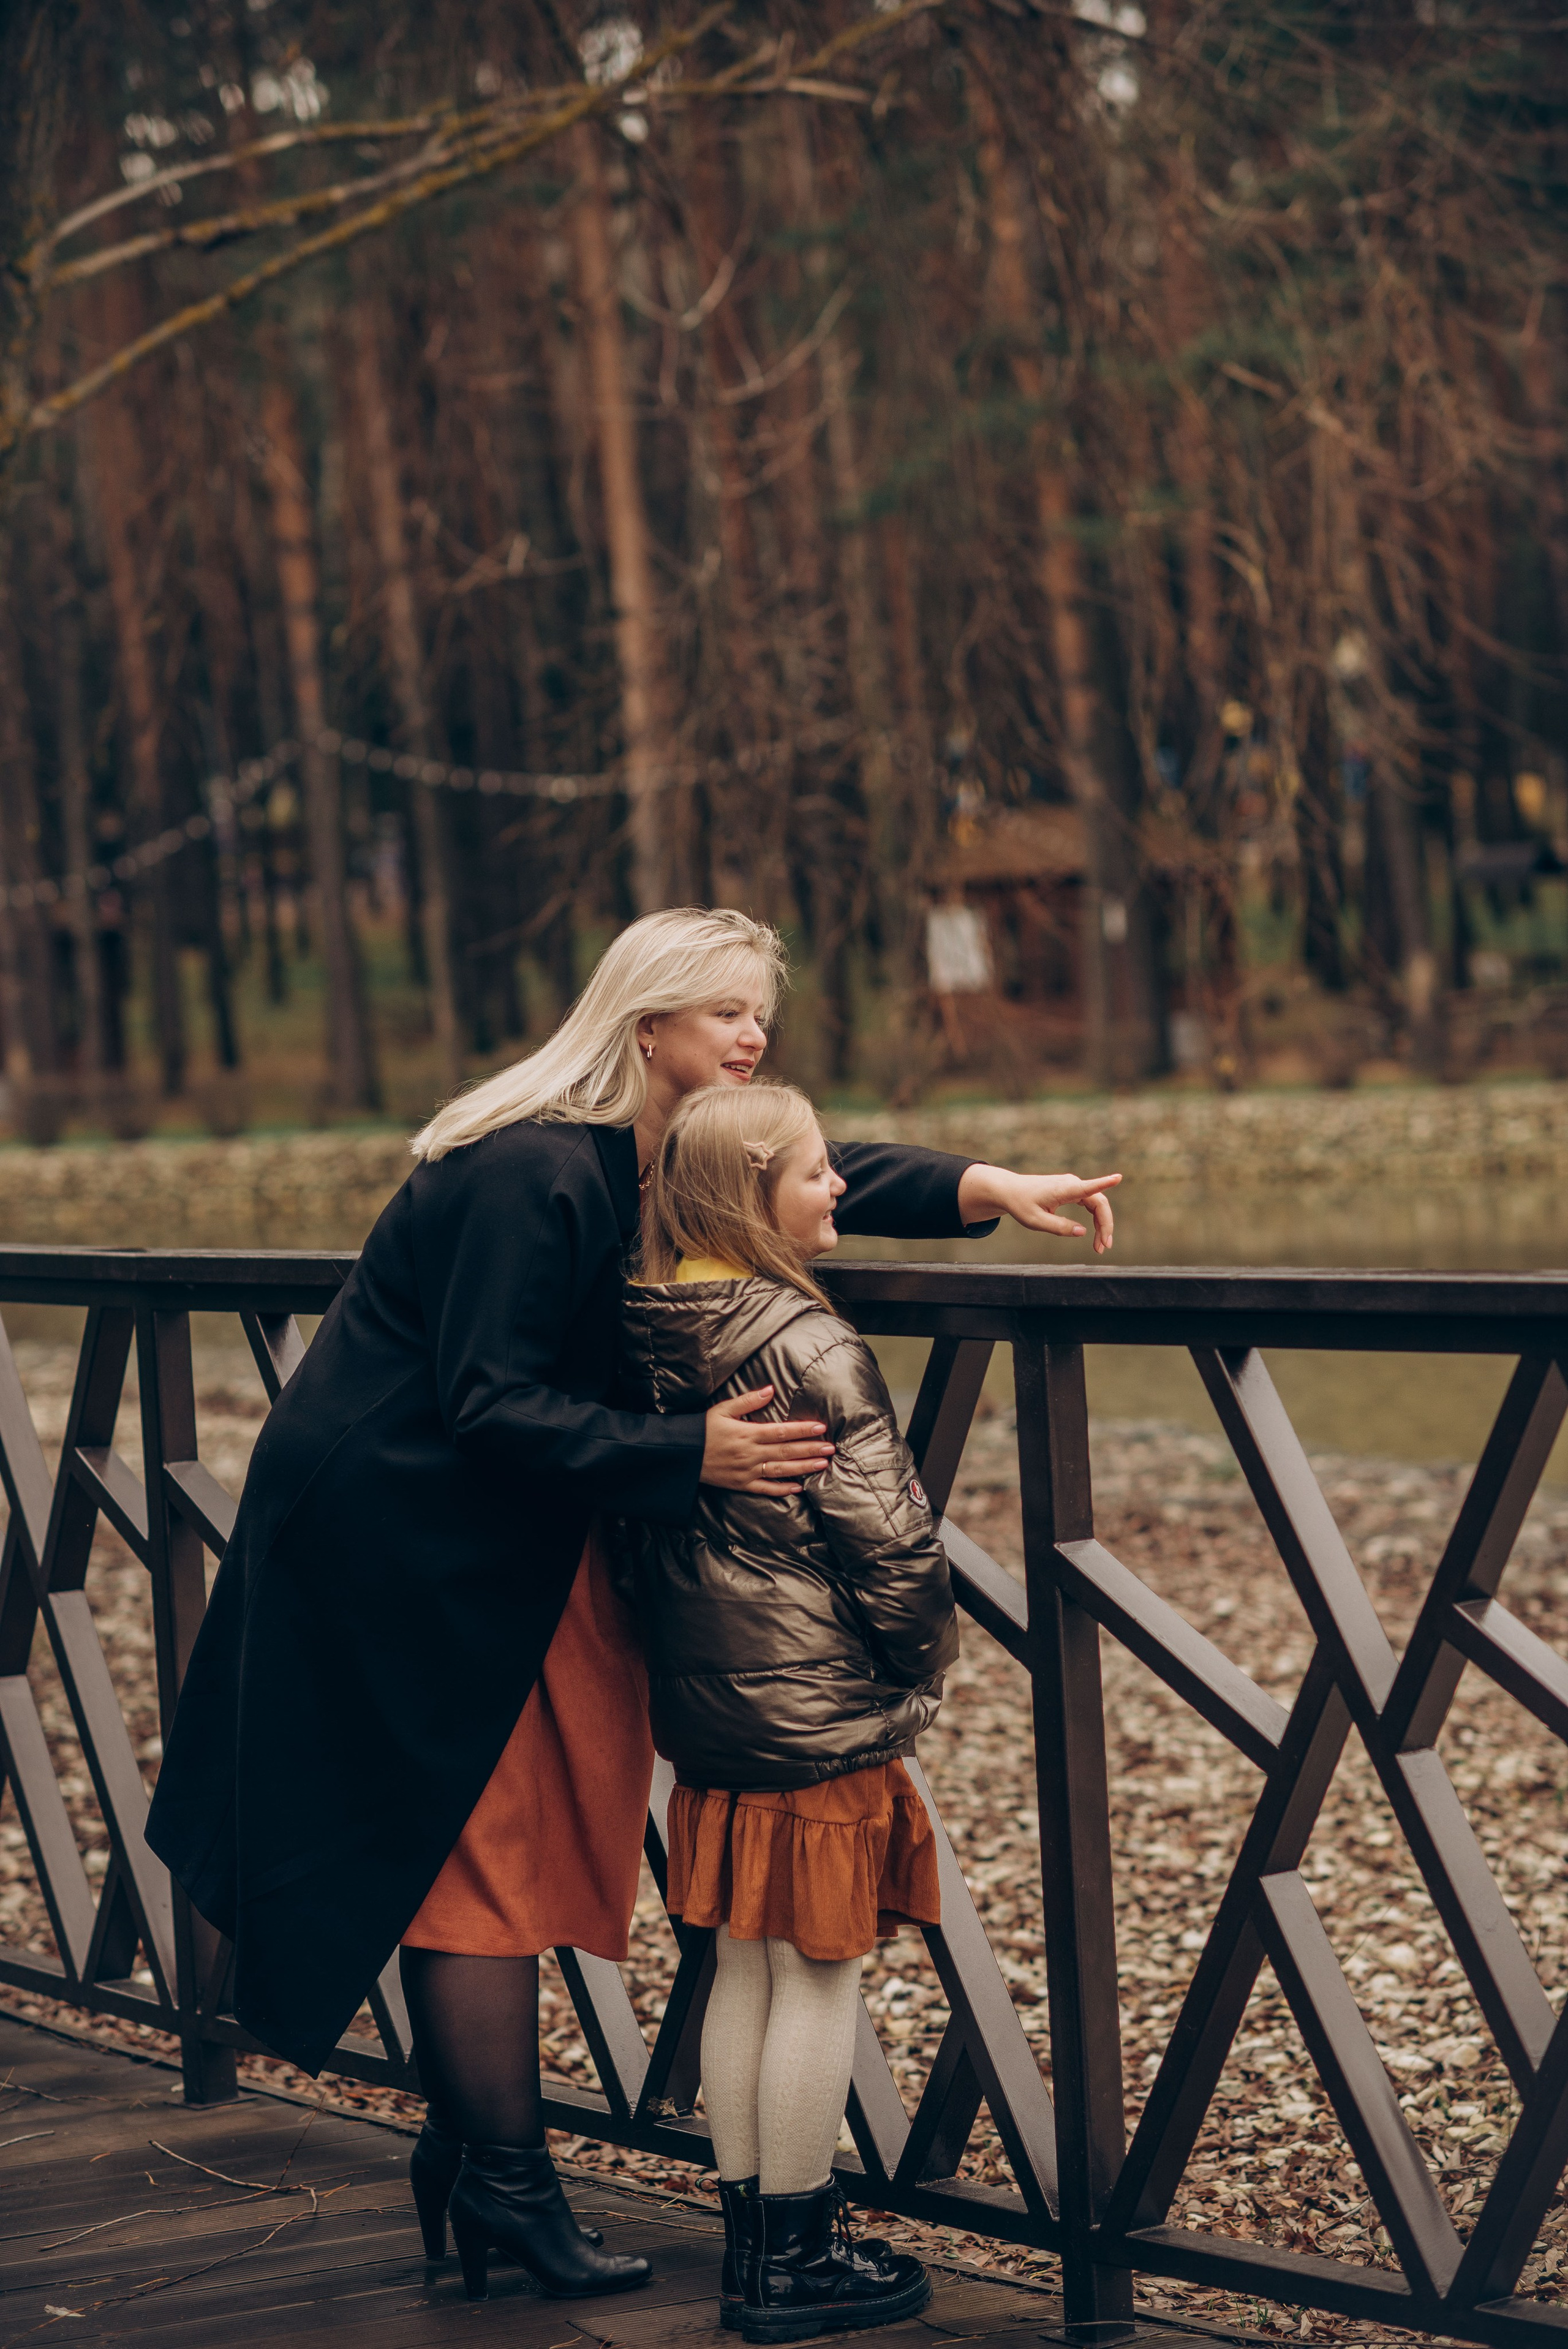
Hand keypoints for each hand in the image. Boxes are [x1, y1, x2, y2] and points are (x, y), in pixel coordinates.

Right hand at [701, 1387, 835, 1495]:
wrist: (683, 1455)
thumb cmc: (703, 1429)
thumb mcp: (722, 1409)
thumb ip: (748, 1401)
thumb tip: (770, 1390)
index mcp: (747, 1433)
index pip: (781, 1431)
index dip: (802, 1430)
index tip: (820, 1428)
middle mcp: (750, 1453)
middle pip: (786, 1451)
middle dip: (810, 1449)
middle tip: (831, 1448)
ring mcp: (747, 1471)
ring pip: (781, 1470)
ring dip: (803, 1467)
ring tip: (822, 1465)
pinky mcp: (742, 1484)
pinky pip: (765, 1489)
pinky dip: (782, 1489)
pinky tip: (798, 1487)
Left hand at [957, 1164, 1120, 1253]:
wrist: (1010, 1191)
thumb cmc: (1021, 1204)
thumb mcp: (1035, 1221)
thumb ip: (1059, 1227)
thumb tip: (1083, 1231)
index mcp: (1064, 1189)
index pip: (1088, 1186)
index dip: (1104, 1182)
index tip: (1118, 1177)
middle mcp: (1072, 1184)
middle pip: (1099, 1203)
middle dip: (1105, 1225)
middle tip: (1104, 1247)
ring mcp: (1073, 1187)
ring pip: (1097, 1205)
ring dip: (1102, 1225)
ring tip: (1100, 1247)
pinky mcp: (1071, 1191)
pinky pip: (1090, 1205)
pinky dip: (1095, 1220)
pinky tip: (1096, 1234)